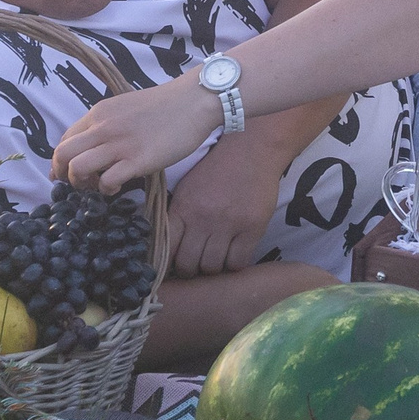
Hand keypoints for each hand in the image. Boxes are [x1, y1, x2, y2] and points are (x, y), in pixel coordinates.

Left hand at [54, 77, 221, 195]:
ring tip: (96, 185)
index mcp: (99, 114)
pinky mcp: (138, 160)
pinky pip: (107, 181)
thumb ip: (107, 123)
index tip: (66, 173)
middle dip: (62, 174)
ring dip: (81, 183)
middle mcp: (103, 128)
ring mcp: (119, 144)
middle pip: (63, 154)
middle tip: (77, 183)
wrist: (195, 100)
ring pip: (77, 168)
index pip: (64, 140)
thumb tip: (95, 145)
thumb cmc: (165, 105)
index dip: (60, 161)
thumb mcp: (125, 107)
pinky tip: (117, 186)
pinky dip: (106, 189)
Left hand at [162, 133, 285, 277]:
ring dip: (213, 267)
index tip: (171, 268)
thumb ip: (178, 216)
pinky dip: (235, 264)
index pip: (166, 249)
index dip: (166, 265)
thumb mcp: (188, 188)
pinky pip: (238, 262)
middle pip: (188, 265)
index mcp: (182, 208)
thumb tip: (167, 248)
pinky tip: (235, 254)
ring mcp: (228, 225)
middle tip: (196, 265)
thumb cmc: (218, 169)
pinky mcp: (252, 228)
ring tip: (217, 258)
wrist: (252, 149)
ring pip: (212, 267)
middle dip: (190, 270)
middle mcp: (202, 219)